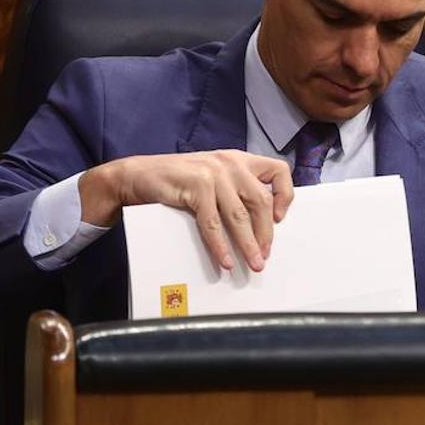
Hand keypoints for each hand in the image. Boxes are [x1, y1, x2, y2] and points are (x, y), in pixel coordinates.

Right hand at [78, 150, 293, 271]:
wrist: (139, 175)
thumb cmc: (180, 181)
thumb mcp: (214, 177)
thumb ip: (237, 189)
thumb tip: (261, 224)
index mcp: (240, 160)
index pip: (279, 170)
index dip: (285, 194)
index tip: (280, 218)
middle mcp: (231, 163)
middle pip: (260, 202)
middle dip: (265, 233)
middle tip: (264, 256)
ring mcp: (213, 174)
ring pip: (239, 216)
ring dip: (247, 244)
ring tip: (253, 264)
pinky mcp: (196, 187)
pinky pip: (213, 223)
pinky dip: (220, 245)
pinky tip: (225, 260)